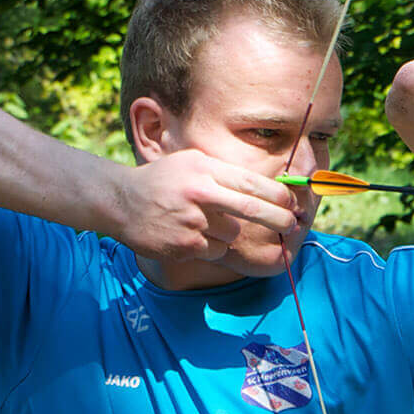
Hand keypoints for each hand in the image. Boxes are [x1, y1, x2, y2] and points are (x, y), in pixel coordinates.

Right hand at [111, 148, 303, 272]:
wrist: (121, 202)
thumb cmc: (163, 179)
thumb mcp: (192, 162)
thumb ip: (224, 171)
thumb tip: (268, 186)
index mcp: (204, 170)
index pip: (252, 184)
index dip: (278, 196)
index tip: (292, 203)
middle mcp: (200, 195)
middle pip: (252, 210)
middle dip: (278, 219)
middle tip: (291, 225)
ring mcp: (192, 222)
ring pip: (232, 234)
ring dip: (228, 232)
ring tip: (205, 222)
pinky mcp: (184, 246)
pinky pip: (216, 250)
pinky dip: (212, 246)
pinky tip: (192, 235)